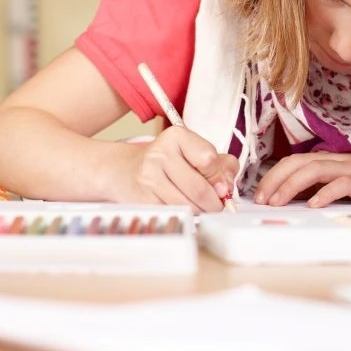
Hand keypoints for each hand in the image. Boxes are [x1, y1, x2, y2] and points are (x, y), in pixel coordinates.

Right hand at [121, 126, 235, 212]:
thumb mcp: (195, 153)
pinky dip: (185, 215)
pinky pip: (175, 213)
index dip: (219, 176)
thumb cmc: (168, 161)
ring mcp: (149, 177)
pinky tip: (183, 207)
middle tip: (216, 204)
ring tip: (200, 206)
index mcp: (177, 136)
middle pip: (200, 188)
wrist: (125, 169)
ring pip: (189, 205)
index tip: (219, 183)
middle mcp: (160, 153)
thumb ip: (222, 166)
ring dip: (201, 212)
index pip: (209, 159)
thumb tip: (226, 189)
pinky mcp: (143, 198)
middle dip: (215, 203)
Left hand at [254, 151, 350, 207]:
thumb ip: (325, 186)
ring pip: (314, 170)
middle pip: (298, 163)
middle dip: (275, 180)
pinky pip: (342, 184)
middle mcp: (338, 160)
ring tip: (278, 201)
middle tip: (261, 199)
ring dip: (291, 186)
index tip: (260, 194)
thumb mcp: (348, 182)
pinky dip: (326, 193)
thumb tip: (297, 199)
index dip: (274, 175)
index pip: (294, 161)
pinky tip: (314, 205)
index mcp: (331, 160)